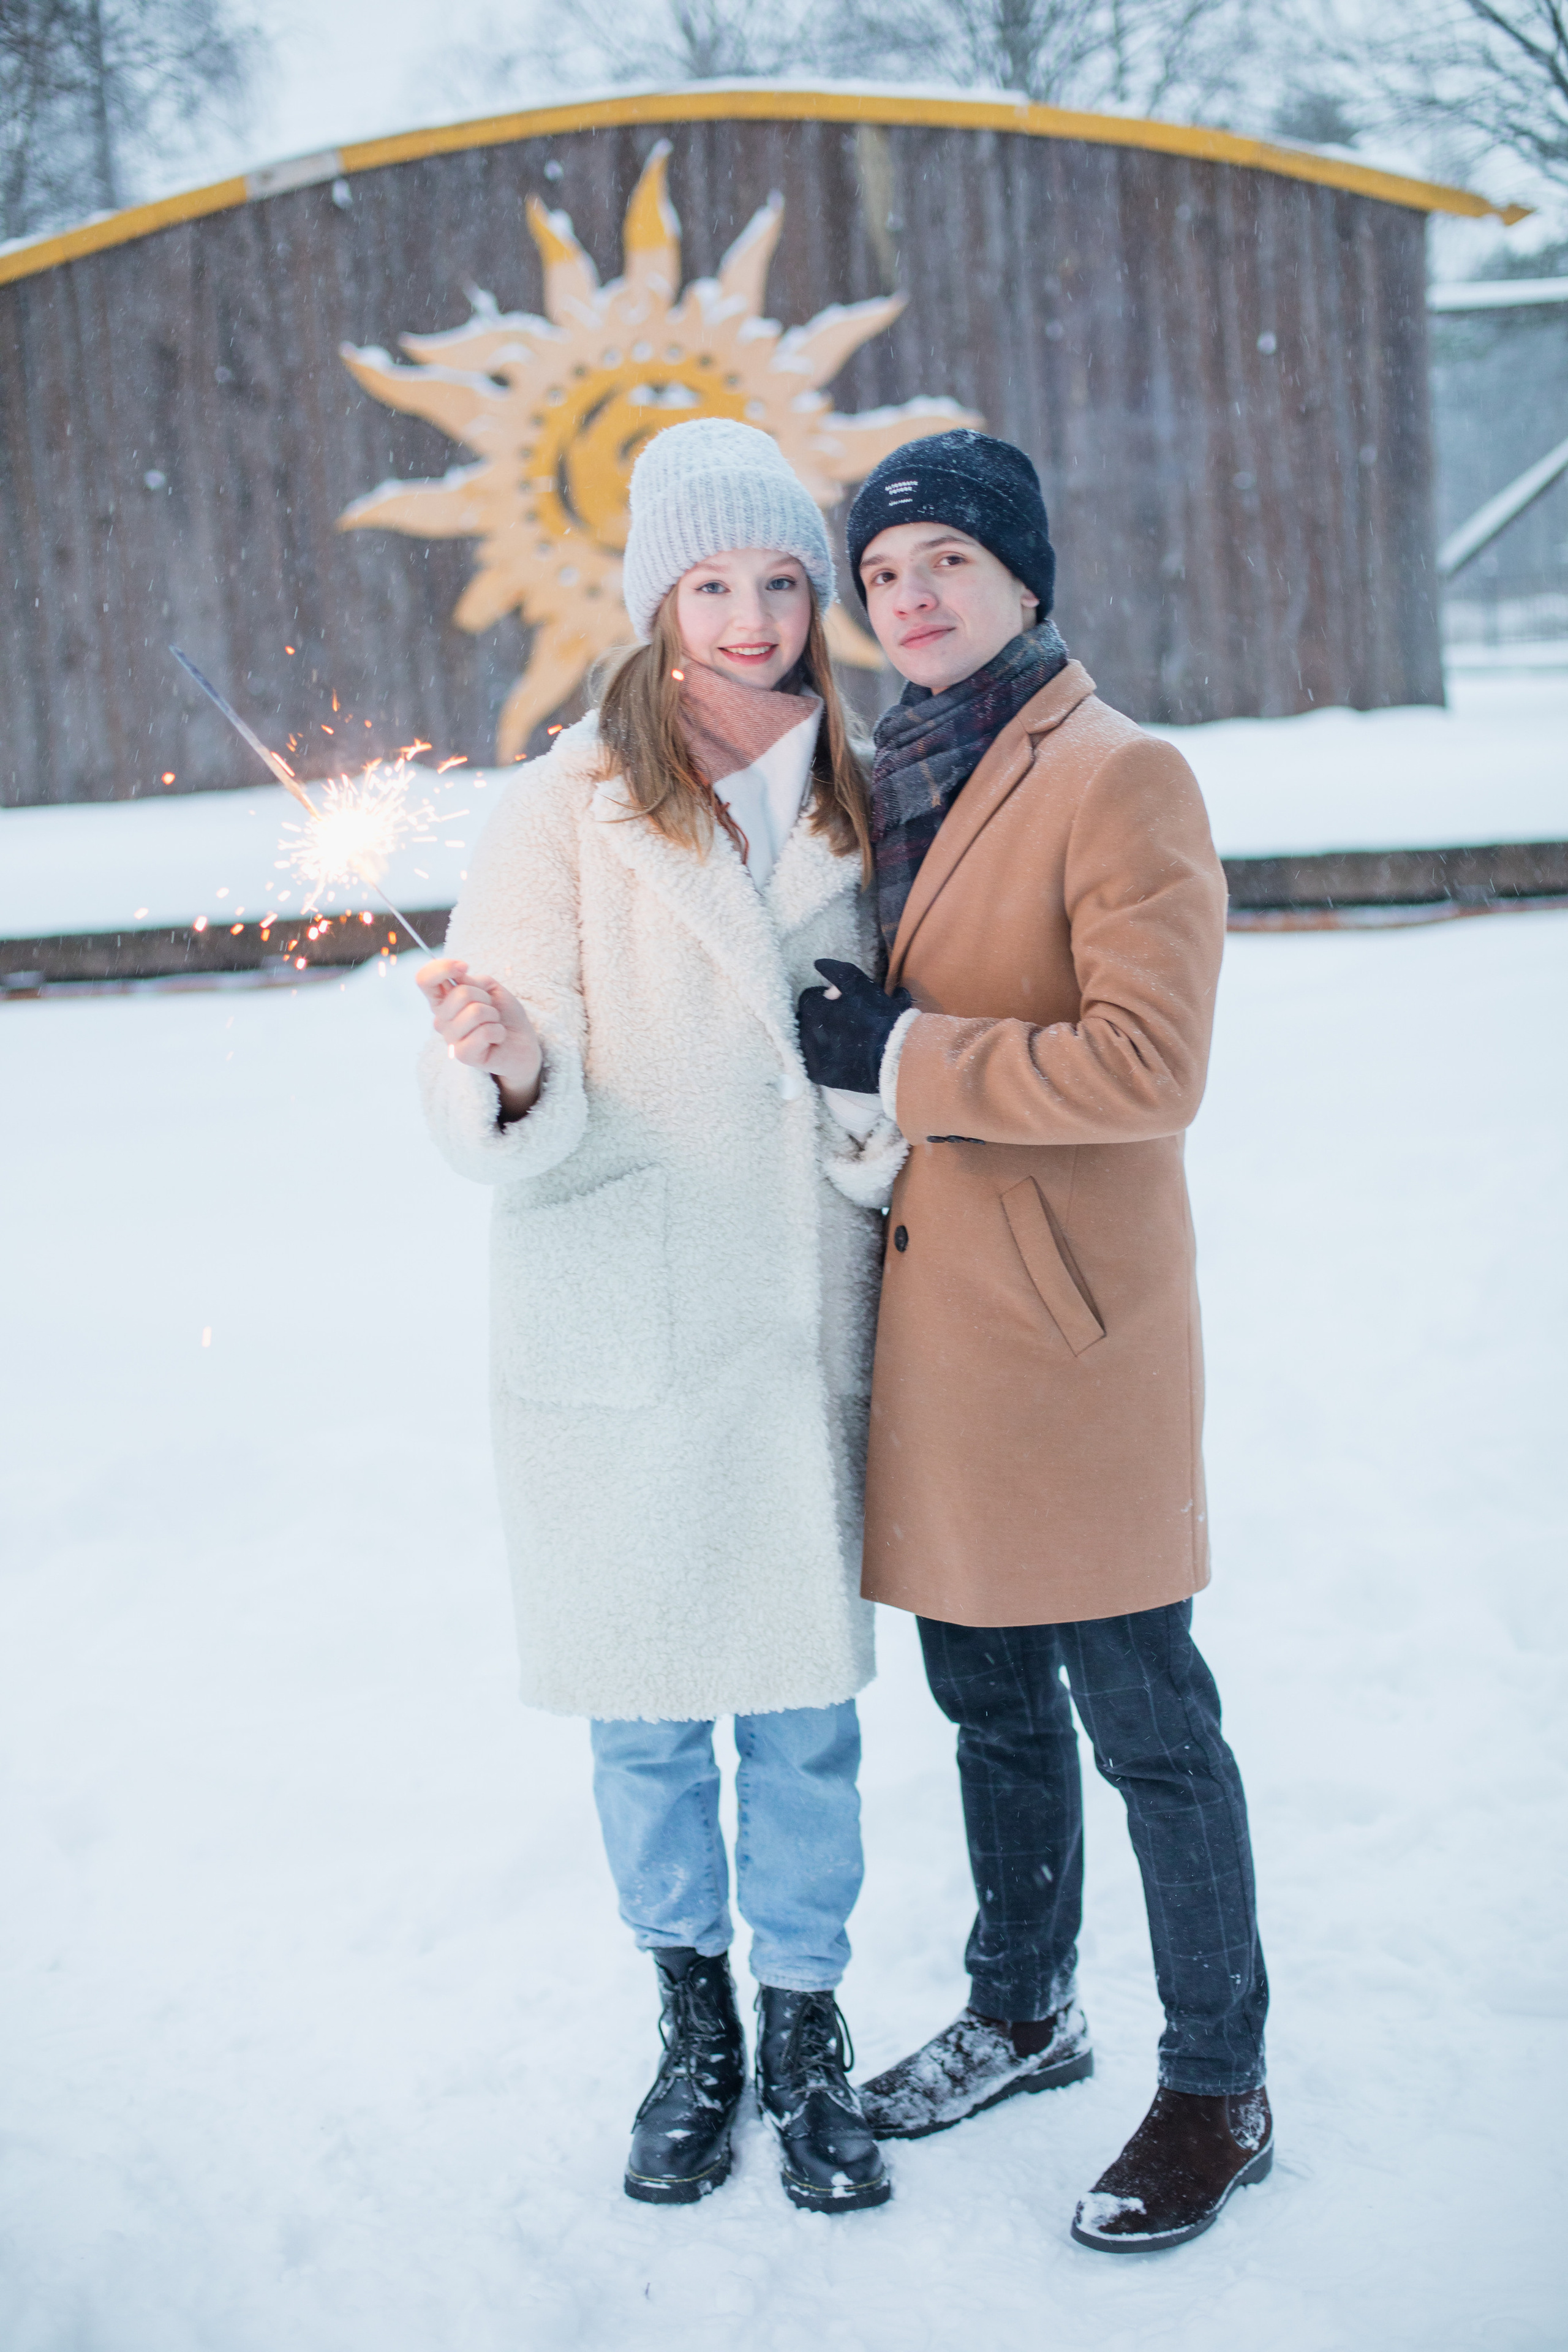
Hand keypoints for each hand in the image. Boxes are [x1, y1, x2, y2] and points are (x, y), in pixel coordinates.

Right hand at [418, 958, 542, 1120]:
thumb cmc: (503, 1014)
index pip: (424, 979)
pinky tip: (497, 1038)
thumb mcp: (490, 988)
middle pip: (460, 993)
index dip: (442, 968)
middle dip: (485, 997)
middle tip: (491, 1010)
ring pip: (475, 1012)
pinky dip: (498, 1032)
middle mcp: (441, 1019)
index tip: (463, 966)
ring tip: (494, 1024)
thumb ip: (472, 981)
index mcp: (443, 1000)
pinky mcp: (462, 1055)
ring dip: (493, 1016)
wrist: (521, 1042)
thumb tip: (458, 976)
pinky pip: (484, 1032)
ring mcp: (450, 1039)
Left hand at [796, 959, 913, 1094]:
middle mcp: (805, 1031)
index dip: (825, 999)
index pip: (808, 998)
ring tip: (842, 1040)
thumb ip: (836, 971)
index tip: (840, 1004)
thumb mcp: (859, 984)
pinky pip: (812, 1063)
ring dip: (820, 1037)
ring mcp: (810, 1054)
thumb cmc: (876, 1015)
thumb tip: (818, 964)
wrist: (891, 1054)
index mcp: (812, 1007)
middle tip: (842, 1022)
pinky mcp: (818, 1074)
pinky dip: (823, 1059)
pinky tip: (839, 1057)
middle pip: (806, 1019)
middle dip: (820, 1018)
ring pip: (807, 1041)